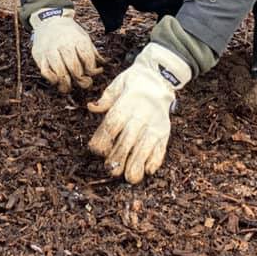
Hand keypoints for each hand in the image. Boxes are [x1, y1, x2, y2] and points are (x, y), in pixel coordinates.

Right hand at [29, 7, 102, 92]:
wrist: (48, 22)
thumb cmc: (70, 33)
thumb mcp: (84, 37)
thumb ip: (92, 53)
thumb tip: (101, 67)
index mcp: (77, 39)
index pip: (87, 58)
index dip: (92, 69)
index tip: (92, 73)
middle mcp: (63, 44)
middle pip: (74, 66)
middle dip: (80, 79)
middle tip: (84, 83)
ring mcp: (50, 50)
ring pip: (59, 71)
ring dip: (66, 83)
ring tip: (68, 87)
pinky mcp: (39, 55)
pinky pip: (45, 71)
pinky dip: (52, 79)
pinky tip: (56, 81)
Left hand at [87, 43, 191, 183]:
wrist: (159, 76)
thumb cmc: (133, 82)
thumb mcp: (117, 85)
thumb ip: (105, 99)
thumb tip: (91, 107)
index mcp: (126, 104)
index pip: (113, 123)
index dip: (103, 139)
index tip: (96, 150)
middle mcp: (141, 115)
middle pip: (128, 138)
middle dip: (119, 156)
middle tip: (111, 170)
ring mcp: (154, 124)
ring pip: (145, 146)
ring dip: (137, 163)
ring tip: (130, 178)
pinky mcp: (165, 131)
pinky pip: (162, 147)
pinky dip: (156, 159)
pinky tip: (149, 170)